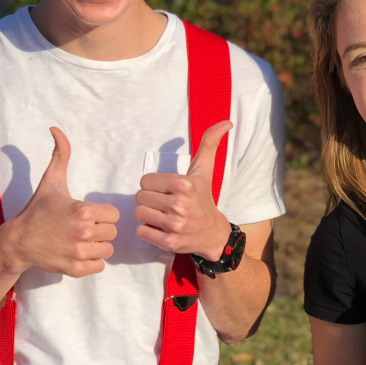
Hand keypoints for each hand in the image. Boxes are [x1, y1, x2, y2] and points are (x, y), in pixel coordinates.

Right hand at [2, 127, 119, 277]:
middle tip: (82, 227)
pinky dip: (92, 262)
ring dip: (98, 246)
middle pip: (112, 232)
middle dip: (100, 229)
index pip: (113, 214)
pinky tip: (78, 252)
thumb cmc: (37, 211)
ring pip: (108, 250)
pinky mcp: (76, 269)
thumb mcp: (50, 180)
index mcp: (84, 210)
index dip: (102, 213)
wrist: (18, 242)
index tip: (87, 214)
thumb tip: (56, 128)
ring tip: (81, 240)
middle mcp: (84, 232)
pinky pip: (100, 266)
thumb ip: (60, 153)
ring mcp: (80, 253)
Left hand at [135, 121, 232, 260]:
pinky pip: (142, 232)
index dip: (153, 185)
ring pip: (139, 214)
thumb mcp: (204, 170)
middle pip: (140, 197)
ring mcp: (174, 225)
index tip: (166, 190)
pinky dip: (148, 231)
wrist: (213, 233)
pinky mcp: (169, 242)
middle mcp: (179, 204)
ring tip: (161, 215)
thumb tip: (226, 122)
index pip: (145, 181)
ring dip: (147, 215)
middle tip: (163, 203)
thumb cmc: (204, 198)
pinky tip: (161, 228)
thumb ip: (209, 143)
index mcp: (183, 184)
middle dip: (149, 200)